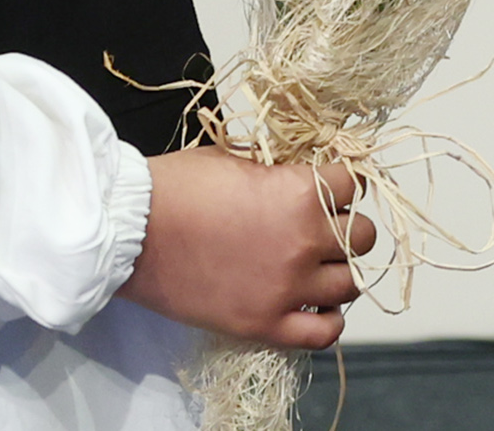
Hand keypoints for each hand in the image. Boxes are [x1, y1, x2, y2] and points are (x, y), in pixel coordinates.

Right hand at [122, 151, 377, 347]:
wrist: (132, 232)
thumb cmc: (177, 187)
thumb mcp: (237, 159)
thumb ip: (278, 173)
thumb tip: (297, 177)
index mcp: (301, 193)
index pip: (352, 185)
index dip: (339, 186)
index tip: (325, 192)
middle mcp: (304, 241)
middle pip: (362, 237)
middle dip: (344, 230)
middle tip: (320, 230)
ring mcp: (286, 287)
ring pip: (350, 284)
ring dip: (338, 273)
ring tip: (316, 268)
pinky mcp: (263, 324)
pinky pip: (323, 333)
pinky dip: (328, 322)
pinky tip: (314, 307)